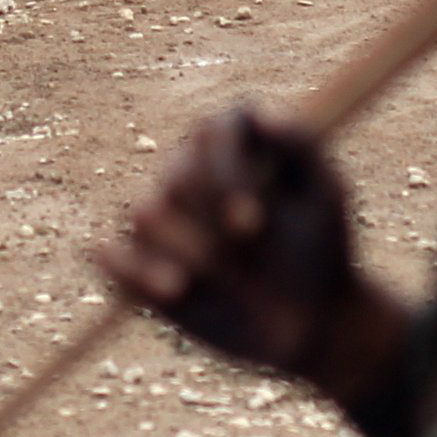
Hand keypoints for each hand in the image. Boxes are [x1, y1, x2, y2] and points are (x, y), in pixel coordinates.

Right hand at [95, 109, 360, 379]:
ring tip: (220, 281)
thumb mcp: (325, 197)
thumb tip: (261, 114)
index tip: (254, 222)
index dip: (226, 172)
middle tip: (248, 254)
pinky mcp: (139, 262)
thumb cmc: (321, 251)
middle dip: (210, 218)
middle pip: (176, 172)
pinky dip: (134, 271)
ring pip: (145, 212)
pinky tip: (175, 291)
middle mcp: (194, 172)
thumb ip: (300, 147)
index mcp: (237, 145)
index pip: (213, 130)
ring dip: (185, 250)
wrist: (307, 322)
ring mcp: (164, 217)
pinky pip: (112, 255)